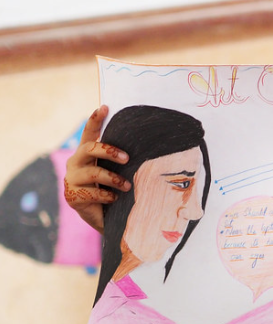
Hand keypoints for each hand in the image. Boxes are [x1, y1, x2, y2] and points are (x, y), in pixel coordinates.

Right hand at [63, 105, 130, 232]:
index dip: (95, 119)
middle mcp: (75, 162)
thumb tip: (149, 146)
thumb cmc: (112, 189)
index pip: (89, 133)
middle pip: (90, 148)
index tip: (105, 106)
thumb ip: (122, 159)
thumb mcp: (117, 172)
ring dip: (114, 179)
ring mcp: (72, 178)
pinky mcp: (73, 195)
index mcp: (86, 153)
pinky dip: (108, 195)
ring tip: (127, 186)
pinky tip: (115, 199)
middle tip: (127, 157)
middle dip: (110, 151)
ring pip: (94, 172)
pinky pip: (93, 192)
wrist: (102, 217)